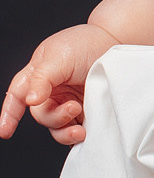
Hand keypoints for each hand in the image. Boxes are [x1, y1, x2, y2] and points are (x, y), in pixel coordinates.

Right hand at [0, 23, 118, 143]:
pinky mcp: (85, 111)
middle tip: (73, 108)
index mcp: (37, 75)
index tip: (5, 131)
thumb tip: (30, 101)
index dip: (8, 114)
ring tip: (80, 127)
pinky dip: (76, 135)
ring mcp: (67, 102)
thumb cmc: (86, 43)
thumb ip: (42, 78)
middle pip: (41, 115)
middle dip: (54, 117)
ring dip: (65, 131)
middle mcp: (50, 92)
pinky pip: (75, 129)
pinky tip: (85, 132)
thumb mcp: (59, 56)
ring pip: (57, 127)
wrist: (118, 43)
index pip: (17, 96)